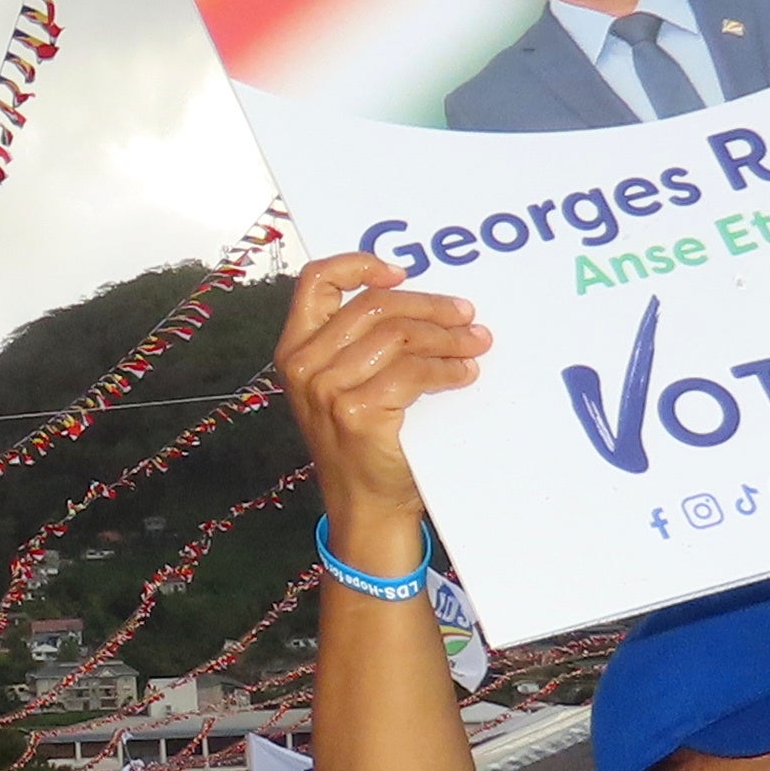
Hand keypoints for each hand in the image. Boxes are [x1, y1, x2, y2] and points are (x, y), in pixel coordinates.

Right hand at [273, 254, 487, 550]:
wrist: (364, 506)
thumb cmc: (362, 442)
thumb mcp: (341, 385)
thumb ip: (359, 342)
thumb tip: (420, 299)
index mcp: (294, 348)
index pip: (314, 281)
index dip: (359, 264)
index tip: (401, 273)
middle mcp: (304, 365)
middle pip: (373, 306)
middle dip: (429, 306)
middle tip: (466, 314)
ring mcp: (327, 390)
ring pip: (398, 336)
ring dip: (447, 337)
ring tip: (475, 343)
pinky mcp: (358, 413)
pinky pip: (415, 373)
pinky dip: (448, 369)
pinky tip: (465, 374)